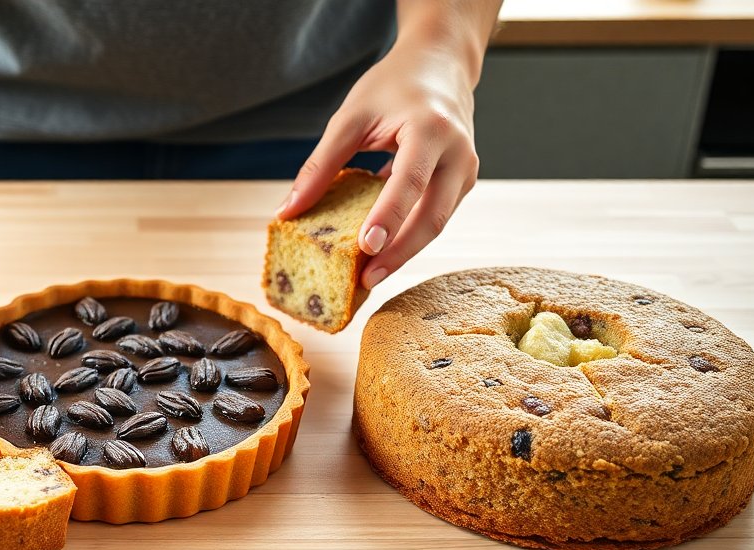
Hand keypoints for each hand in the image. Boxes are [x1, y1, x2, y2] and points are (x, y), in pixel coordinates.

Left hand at [277, 30, 483, 289]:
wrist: (441, 65)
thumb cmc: (393, 86)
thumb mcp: (350, 117)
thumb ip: (320, 165)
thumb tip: (287, 211)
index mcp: (431, 129)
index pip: (409, 181)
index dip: (389, 216)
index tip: (366, 247)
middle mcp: (459, 153)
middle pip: (432, 216)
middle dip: (399, 253)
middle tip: (366, 280)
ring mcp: (466, 171)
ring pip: (437, 224)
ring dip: (404, 252)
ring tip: (369, 277)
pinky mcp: (461, 183)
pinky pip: (435, 217)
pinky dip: (409, 237)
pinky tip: (382, 255)